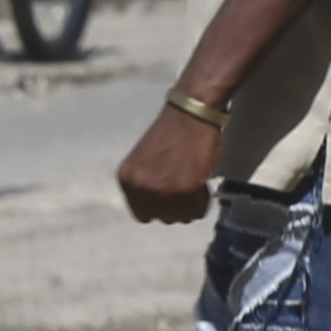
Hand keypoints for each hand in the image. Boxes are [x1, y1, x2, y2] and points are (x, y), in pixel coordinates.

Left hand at [115, 104, 224, 223]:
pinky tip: (203, 184)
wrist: (191, 112)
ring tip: (195, 186)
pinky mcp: (186, 190)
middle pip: (163, 218)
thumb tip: (156, 206)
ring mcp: (162, 191)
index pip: (142, 214)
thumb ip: (145, 184)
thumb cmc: (172, 133)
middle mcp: (140, 188)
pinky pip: (197, 211)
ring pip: (180, 217)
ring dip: (191, 206)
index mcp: (127, 180)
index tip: (171, 197)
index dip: (160, 208)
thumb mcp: (144, 161)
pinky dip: (203, 202)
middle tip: (187, 190)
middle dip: (177, 207)